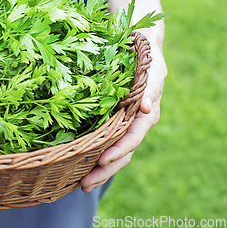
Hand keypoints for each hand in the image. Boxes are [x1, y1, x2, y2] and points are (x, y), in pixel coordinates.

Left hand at [80, 40, 166, 192]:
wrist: (136, 42)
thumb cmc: (143, 53)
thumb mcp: (150, 66)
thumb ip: (151, 86)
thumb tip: (148, 109)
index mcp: (146, 112)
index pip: (133, 137)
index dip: (118, 150)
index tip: (101, 160)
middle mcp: (135, 121)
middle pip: (123, 152)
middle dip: (105, 170)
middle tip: (84, 185)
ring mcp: (122, 122)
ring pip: (113, 151)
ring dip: (98, 169)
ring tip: (80, 184)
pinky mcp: (109, 119)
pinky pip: (103, 141)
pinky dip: (92, 154)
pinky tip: (77, 164)